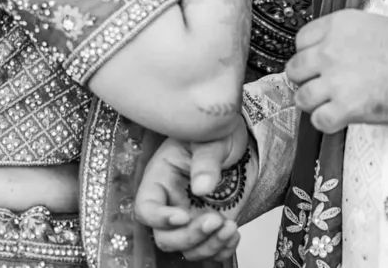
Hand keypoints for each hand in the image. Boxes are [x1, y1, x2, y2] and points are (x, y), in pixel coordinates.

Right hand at [134, 131, 246, 261]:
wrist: (241, 145)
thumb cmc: (218, 134)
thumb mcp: (212, 139)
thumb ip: (205, 160)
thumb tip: (202, 188)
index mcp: (161, 178)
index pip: (145, 208)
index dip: (158, 218)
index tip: (184, 215)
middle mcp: (171, 204)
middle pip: (164, 238)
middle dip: (189, 236)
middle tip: (215, 219)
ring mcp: (190, 219)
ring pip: (187, 250)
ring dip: (208, 246)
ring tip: (230, 227)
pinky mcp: (209, 229)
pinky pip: (208, 252)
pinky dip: (221, 251)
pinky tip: (234, 233)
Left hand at [286, 10, 387, 133]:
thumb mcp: (372, 26)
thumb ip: (346, 37)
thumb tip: (334, 53)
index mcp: (337, 26)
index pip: (300, 41)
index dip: (308, 55)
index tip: (317, 65)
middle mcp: (330, 51)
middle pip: (294, 69)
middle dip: (305, 80)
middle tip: (320, 87)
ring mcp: (336, 80)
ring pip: (301, 97)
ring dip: (313, 104)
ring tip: (329, 106)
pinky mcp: (346, 107)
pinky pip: (318, 121)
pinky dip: (326, 123)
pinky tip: (339, 119)